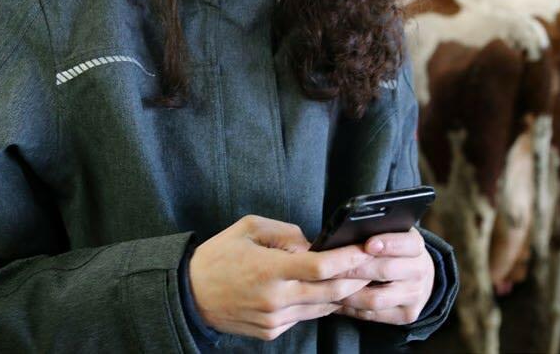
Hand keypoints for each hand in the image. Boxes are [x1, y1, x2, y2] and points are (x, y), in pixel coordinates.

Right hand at [188, 215, 371, 340]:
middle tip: (371, 265)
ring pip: (322, 308)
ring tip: (357, 277)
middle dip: (356, 278)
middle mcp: (275, 299)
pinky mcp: (271, 331)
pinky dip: (318, 303)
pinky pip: (304, 316)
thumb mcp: (249, 227)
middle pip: (331, 292)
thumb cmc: (218, 257)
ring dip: (342, 294)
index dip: (349, 259)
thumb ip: (286, 233)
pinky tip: (324, 290)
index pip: (322, 267)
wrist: (188, 295)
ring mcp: (274, 319)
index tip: (365, 249)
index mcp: (270, 270)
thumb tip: (314, 244)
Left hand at [334, 227, 434, 324]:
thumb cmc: (395, 251)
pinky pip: (373, 314)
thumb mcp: (392, 235)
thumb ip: (376, 232)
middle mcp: (420, 271)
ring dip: (348, 293)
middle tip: (330, 267)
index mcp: (417, 246)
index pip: (408, 244)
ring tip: (328, 286)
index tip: (368, 245)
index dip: (388, 244)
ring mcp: (415, 295)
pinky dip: (351, 308)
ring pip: (375, 298)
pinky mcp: (406, 314)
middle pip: (385, 271)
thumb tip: (347, 234)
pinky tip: (338, 300)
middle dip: (354, 269)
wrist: (417, 276)